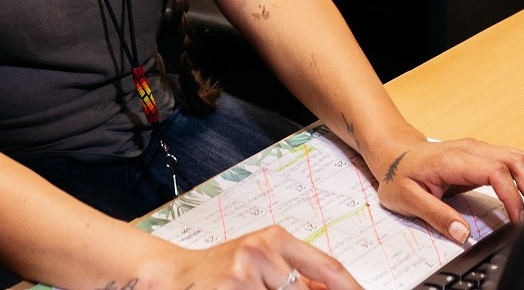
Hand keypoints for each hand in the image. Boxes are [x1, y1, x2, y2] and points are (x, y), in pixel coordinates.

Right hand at [161, 225, 359, 288]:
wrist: (173, 275)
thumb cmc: (221, 271)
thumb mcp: (260, 261)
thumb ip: (295, 276)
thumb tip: (332, 289)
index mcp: (276, 238)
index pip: (326, 267)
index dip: (350, 287)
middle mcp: (262, 251)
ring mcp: (244, 274)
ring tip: (251, 289)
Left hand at [370, 138, 523, 241]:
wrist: (395, 154)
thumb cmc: (400, 175)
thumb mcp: (408, 199)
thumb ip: (435, 215)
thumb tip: (461, 234)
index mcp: (455, 159)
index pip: (496, 171)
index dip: (512, 195)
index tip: (518, 221)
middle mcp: (472, 149)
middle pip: (516, 159)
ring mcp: (479, 149)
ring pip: (519, 156)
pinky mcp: (483, 155)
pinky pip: (513, 160)